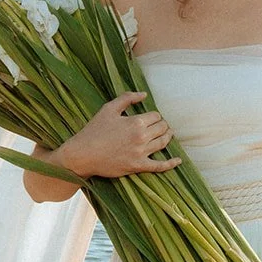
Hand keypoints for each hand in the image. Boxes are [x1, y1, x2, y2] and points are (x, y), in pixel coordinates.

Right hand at [59, 92, 183, 179]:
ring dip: (167, 137)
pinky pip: (159, 166)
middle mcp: (141, 138)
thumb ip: (127, 98)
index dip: (154, 116)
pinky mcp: (138, 166)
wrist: (83, 154)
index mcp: (136, 122)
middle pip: (162, 128)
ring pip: (163, 143)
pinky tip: (178, 161)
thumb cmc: (94, 130)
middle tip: (160, 125)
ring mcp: (141, 153)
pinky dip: (170, 164)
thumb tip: (144, 94)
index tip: (150, 117)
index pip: (156, 116)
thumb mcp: (108, 109)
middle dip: (162, 125)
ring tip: (168, 134)